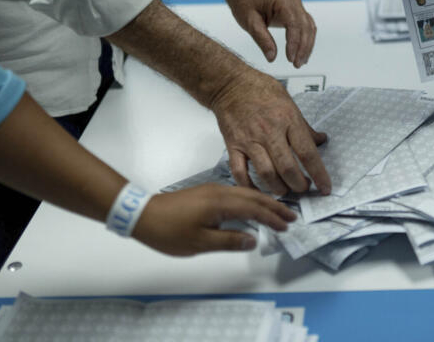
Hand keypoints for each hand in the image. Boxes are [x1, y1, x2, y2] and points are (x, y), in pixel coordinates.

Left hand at [133, 184, 296, 255]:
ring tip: (277, 211)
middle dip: (274, 206)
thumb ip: (229, 241)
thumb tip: (253, 239)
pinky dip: (250, 200)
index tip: (286, 226)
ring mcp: (212, 190)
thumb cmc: (169, 231)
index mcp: (220, 203)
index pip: (254, 208)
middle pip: (254, 196)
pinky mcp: (206, 193)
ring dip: (263, 202)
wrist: (142, 215)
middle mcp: (220, 191)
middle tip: (291, 216)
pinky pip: (236, 193)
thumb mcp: (200, 242)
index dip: (272, 217)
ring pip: (245, 193)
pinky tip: (252, 207)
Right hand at [209, 68, 330, 195]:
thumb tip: (321, 140)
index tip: (325, 187)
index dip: (319, 174)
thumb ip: (304, 125)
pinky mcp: (233, 146)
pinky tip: (258, 190)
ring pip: (266, 173)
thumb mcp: (290, 103)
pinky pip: (240, 172)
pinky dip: (249, 186)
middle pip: (287, 168)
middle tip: (303, 188)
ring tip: (284, 190)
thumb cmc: (261, 90)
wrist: (231, 84)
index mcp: (288, 120)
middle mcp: (269, 131)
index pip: (307, 152)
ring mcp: (250, 140)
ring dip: (278, 188)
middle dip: (298, 185)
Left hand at [225, 0, 316, 67]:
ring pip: (309, 27)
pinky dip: (306, 40)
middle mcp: (293, 0)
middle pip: (305, 27)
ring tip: (300, 62)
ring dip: (307, 46)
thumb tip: (272, 57)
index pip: (294, 24)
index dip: (294, 43)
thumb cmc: (245, 3)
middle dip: (303, 48)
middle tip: (296, 64)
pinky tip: (302, 53)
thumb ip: (262, 39)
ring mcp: (297, 4)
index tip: (290, 58)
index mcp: (282, 0)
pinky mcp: (297, 11)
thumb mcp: (249, 22)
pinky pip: (306, 26)